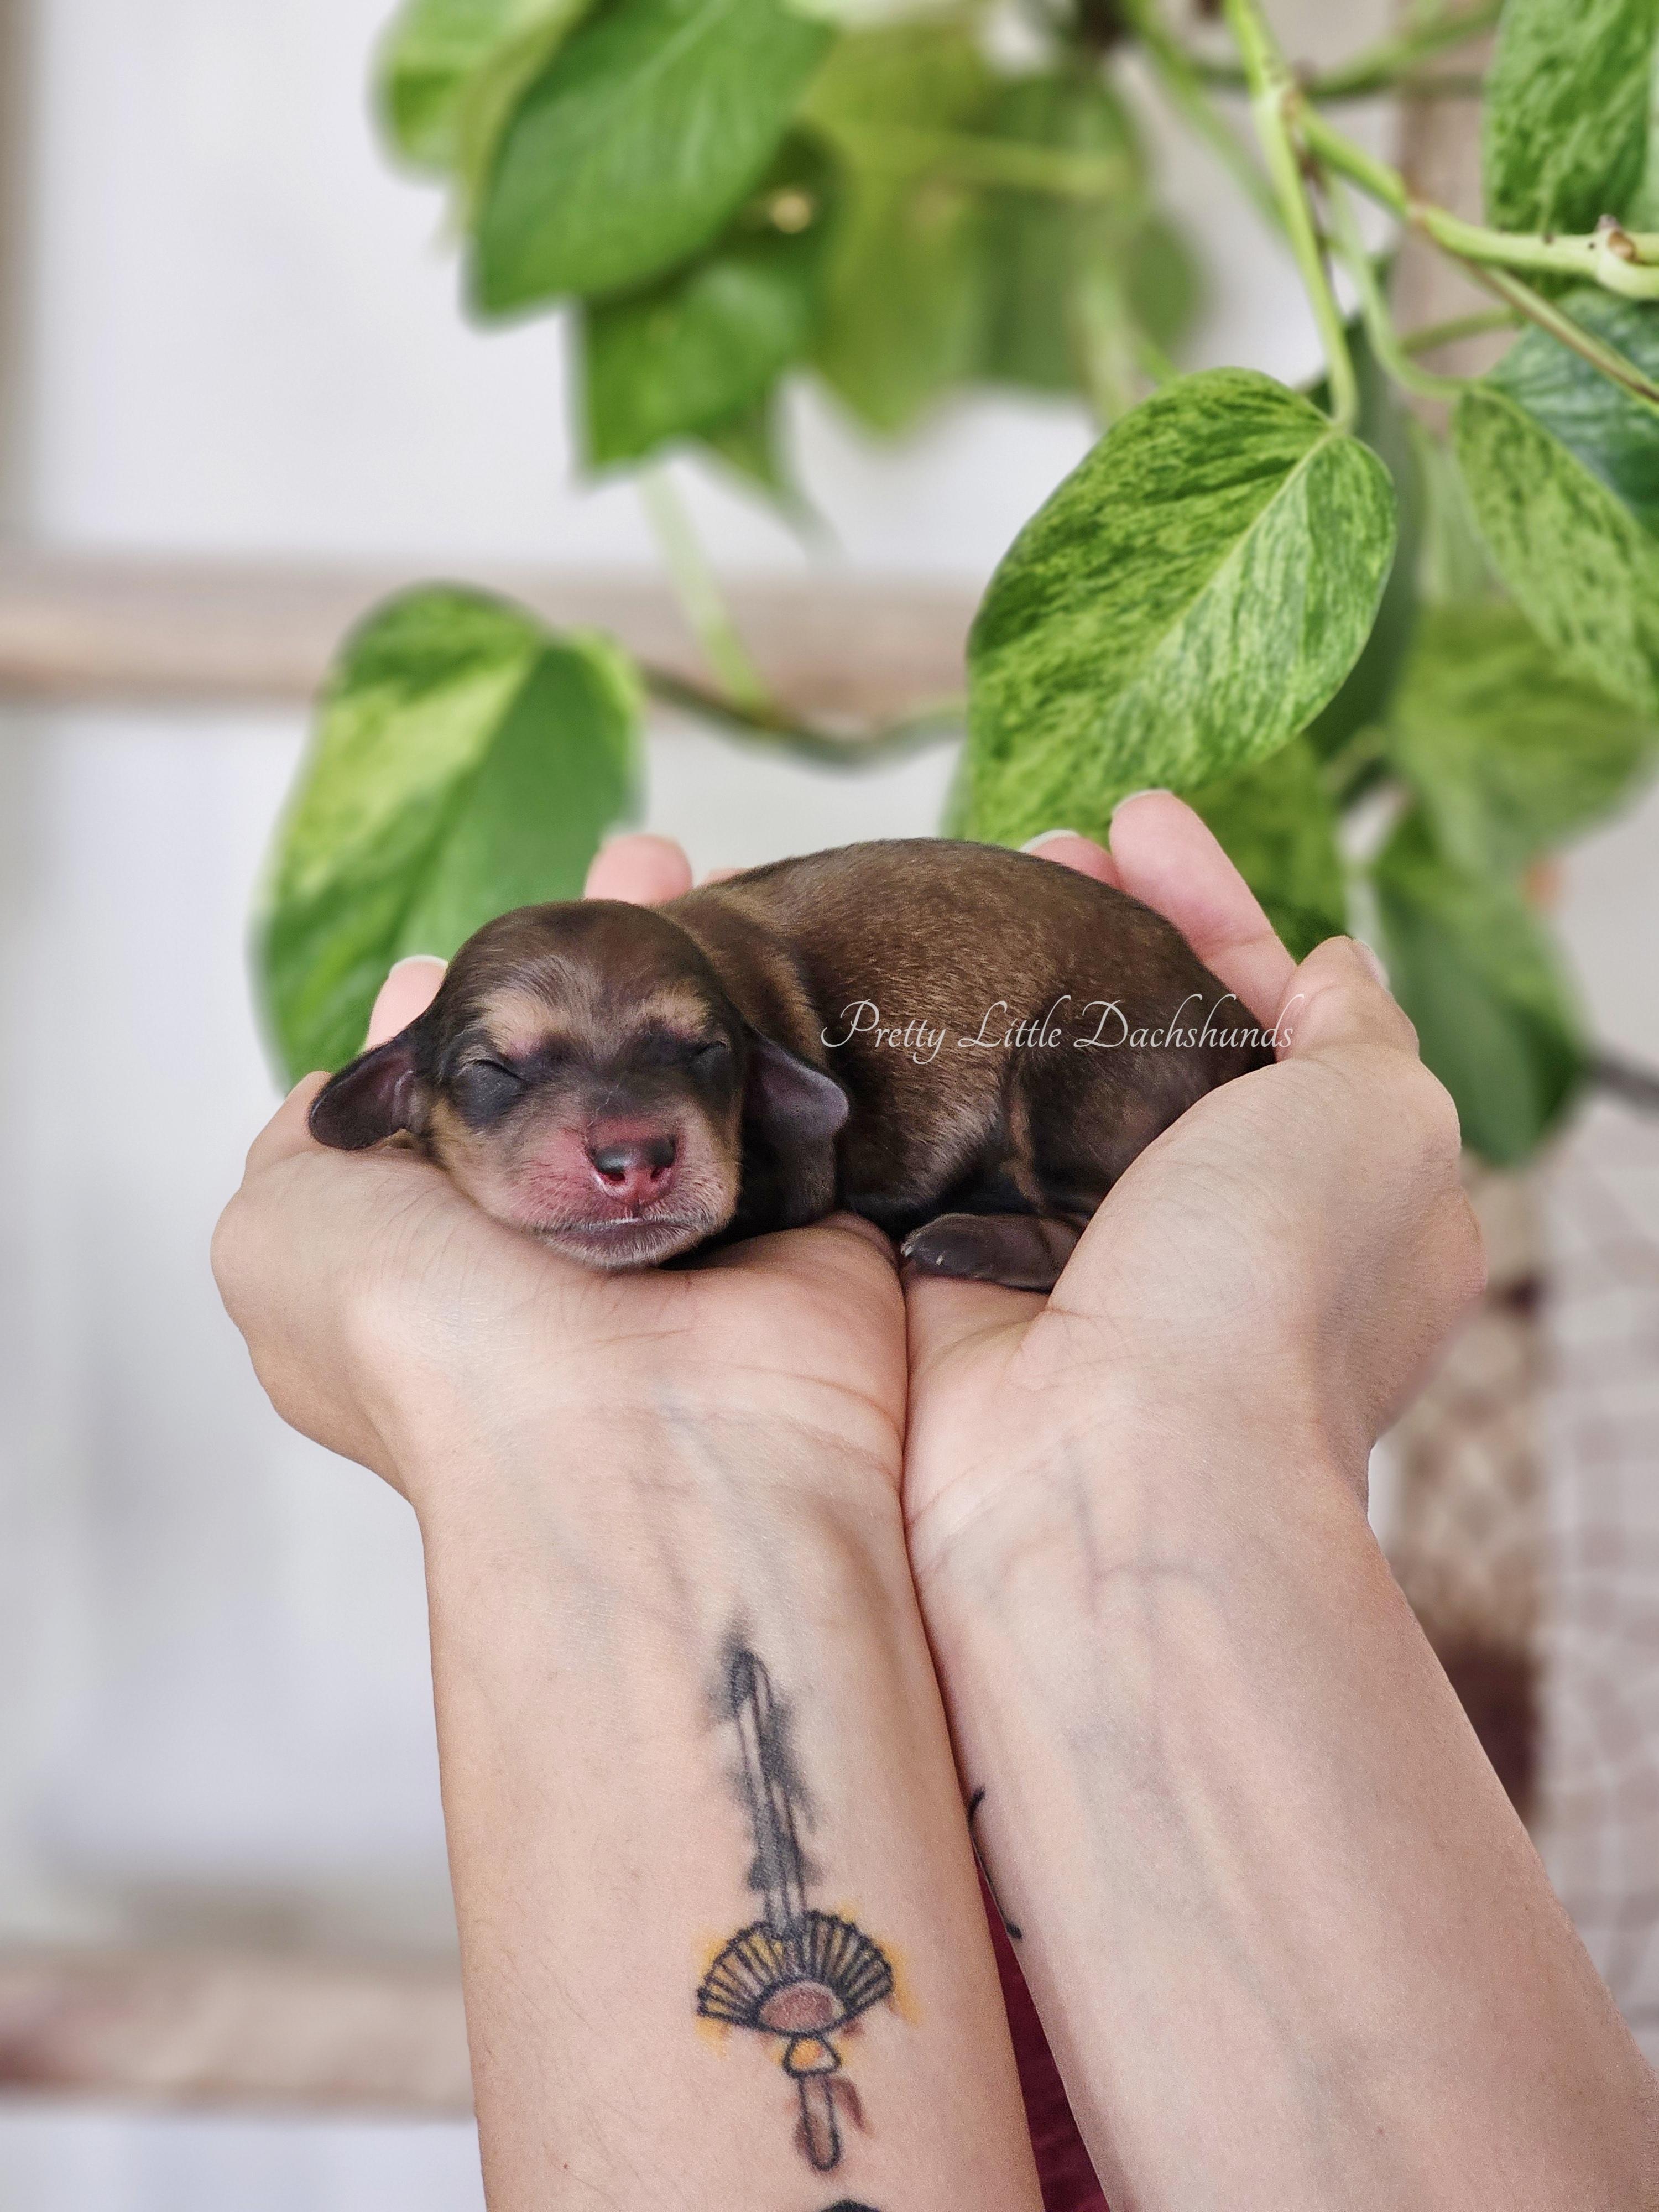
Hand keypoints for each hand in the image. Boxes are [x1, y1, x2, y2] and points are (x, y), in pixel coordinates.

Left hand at [212, 835, 904, 1512]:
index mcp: (432, 1250)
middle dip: (588, 953)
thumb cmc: (435, 1340)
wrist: (636, 1444)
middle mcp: (553, 1241)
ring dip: (692, 960)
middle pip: (572, 1061)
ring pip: (675, 1063)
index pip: (439, 1109)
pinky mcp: (792, 1228)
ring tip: (683, 857)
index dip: (439, 1018)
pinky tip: (768, 940)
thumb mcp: (280, 1235)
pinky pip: (777, 1102)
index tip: (444, 956)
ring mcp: (681, 1234)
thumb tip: (354, 1096)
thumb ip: (306, 1148)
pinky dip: (774, 1025)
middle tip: (632, 858)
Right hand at [901, 794, 1485, 1568]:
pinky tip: (885, 997)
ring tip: (941, 894)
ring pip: (1041, 1080)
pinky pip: (947, 1144)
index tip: (1135, 818)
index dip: (1209, 903)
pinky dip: (920, 1071)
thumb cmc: (1272, 1286)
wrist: (1117, 1461)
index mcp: (1333, 1188)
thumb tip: (1334, 966)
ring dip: (998, 985)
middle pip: (1146, 1033)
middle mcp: (1209, 1223)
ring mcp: (1083, 1251)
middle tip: (1027, 846)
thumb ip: (1361, 1029)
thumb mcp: (1384, 1116)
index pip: (1273, 1007)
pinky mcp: (972, 1279)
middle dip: (1093, 928)